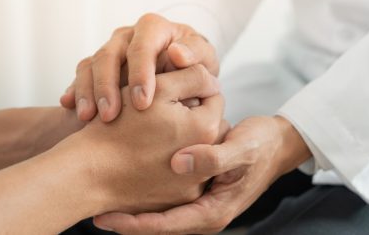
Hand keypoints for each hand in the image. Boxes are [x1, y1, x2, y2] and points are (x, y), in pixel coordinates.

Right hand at [59, 13, 218, 121]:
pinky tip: (73, 111)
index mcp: (154, 28)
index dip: (140, 72)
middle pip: (109, 54)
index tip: (143, 102)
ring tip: (88, 118)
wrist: (182, 75)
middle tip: (110, 115)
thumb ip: (195, 55)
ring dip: (88, 92)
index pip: (142, 45)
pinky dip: (75, 92)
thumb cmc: (196, 66)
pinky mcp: (97, 66)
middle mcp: (128, 36)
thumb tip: (177, 54)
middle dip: (107, 86)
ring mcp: (110, 50)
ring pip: (90, 65)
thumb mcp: (204, 60)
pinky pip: (80, 76)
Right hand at [59, 65, 225, 215]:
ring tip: (154, 133)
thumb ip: (192, 76)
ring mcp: (192, 185)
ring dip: (182, 139)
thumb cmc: (119, 127)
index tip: (172, 90)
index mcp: (207, 129)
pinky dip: (170, 164)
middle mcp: (207, 162)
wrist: (88, 174)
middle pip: (207, 125)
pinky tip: (148, 157)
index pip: (213, 96)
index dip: (193, 87)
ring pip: (196, 150)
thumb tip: (211, 79)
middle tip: (163, 111)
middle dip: (191, 114)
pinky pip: (182, 176)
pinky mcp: (176, 201)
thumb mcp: (158, 88)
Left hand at [92, 116, 312, 233]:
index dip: (134, 223)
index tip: (104, 217)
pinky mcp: (196, 189)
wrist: (277, 144)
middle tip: (92, 209)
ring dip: (132, 206)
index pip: (166, 226)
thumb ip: (214, 156)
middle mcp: (203, 212)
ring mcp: (199, 201)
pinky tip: (125, 176)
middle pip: (157, 224)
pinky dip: (145, 191)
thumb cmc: (261, 145)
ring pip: (159, 211)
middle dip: (126, 219)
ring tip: (100, 197)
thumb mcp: (241, 148)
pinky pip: (166, 196)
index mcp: (213, 211)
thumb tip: (179, 163)